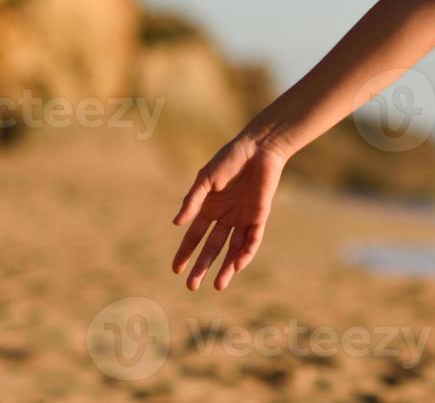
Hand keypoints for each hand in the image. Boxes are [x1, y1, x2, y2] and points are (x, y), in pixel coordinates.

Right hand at [171, 133, 287, 291]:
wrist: (258, 148)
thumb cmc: (229, 159)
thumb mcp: (206, 179)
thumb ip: (193, 200)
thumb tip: (177, 223)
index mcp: (209, 207)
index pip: (195, 236)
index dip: (185, 252)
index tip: (176, 270)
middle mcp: (225, 216)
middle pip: (212, 247)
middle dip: (202, 266)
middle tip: (191, 286)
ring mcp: (242, 217)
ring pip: (233, 248)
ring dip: (226, 267)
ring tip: (218, 286)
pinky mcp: (259, 216)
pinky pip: (252, 239)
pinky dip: (245, 253)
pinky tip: (237, 265)